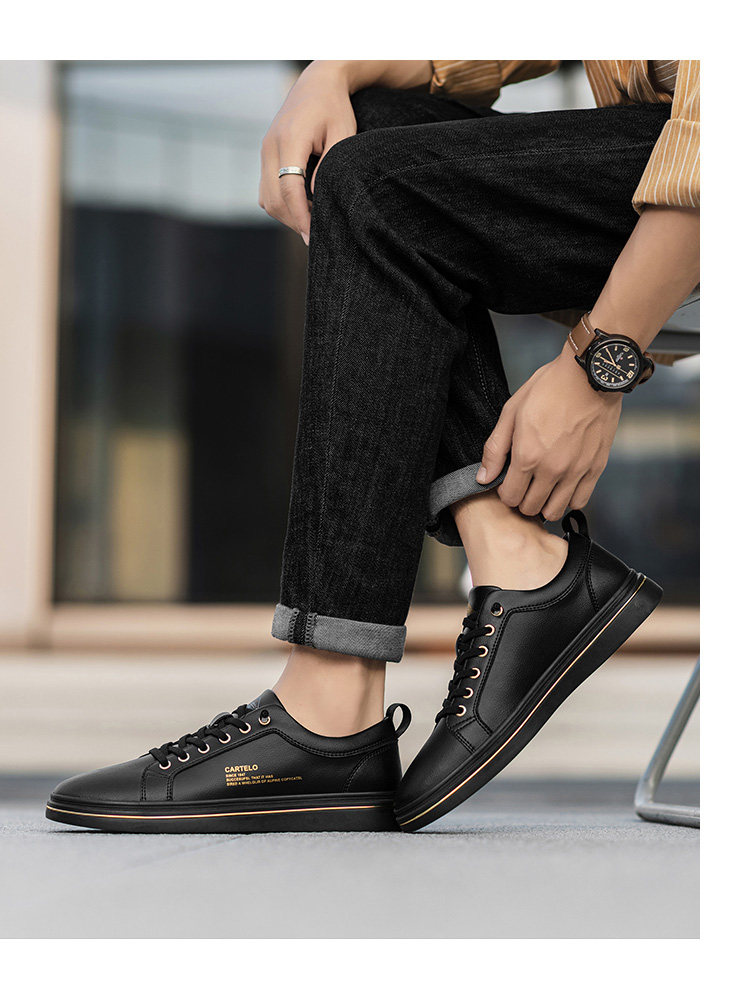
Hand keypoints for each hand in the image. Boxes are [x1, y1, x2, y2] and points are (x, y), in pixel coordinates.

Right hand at [259, 62, 357, 243]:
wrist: (317, 82)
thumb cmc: (335, 107)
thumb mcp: (342, 134)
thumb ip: (329, 167)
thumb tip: (315, 198)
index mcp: (290, 139)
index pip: (288, 189)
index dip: (300, 217)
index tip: (313, 237)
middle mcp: (270, 146)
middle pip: (273, 199)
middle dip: (294, 221)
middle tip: (317, 234)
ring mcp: (264, 151)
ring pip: (266, 198)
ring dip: (286, 214)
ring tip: (312, 220)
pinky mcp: (266, 155)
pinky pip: (266, 190)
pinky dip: (281, 203)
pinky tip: (302, 205)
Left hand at [477, 348, 621, 520]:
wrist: (590, 375)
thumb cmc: (549, 388)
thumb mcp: (511, 412)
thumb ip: (495, 449)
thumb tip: (483, 478)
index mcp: (527, 456)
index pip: (510, 498)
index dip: (505, 492)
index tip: (508, 481)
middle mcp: (552, 470)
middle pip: (530, 508)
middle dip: (522, 500)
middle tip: (524, 484)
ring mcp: (576, 471)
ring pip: (554, 511)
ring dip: (544, 503)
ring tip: (542, 487)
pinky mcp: (596, 468)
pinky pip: (580, 501)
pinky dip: (569, 499)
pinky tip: (563, 485)